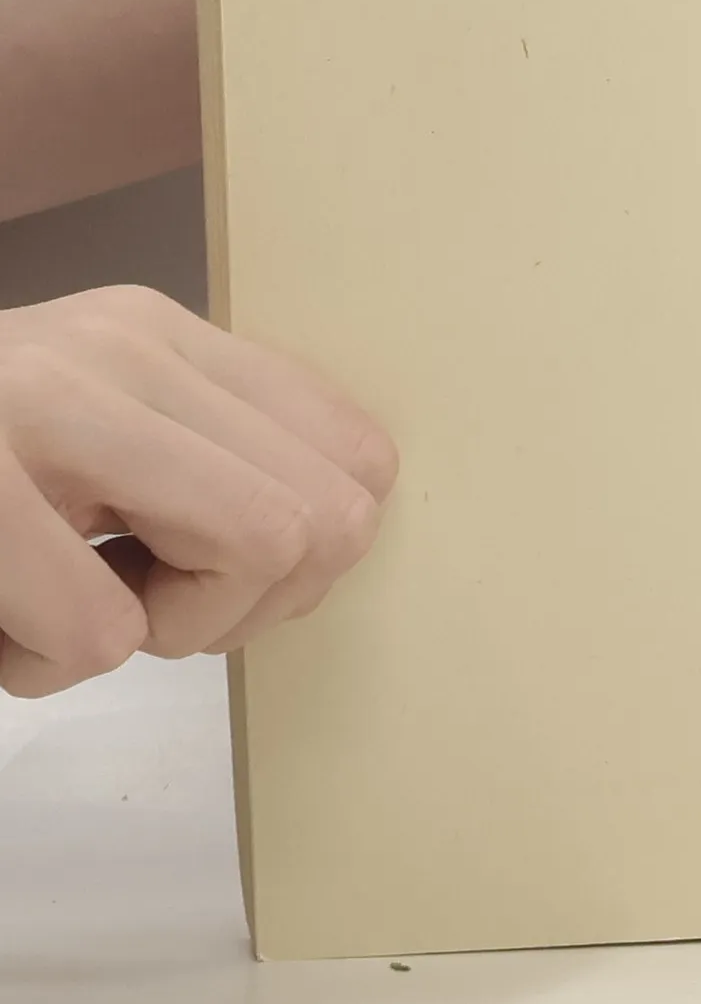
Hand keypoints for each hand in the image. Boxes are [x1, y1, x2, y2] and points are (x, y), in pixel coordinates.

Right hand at [0, 287, 397, 697]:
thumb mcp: (86, 437)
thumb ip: (205, 461)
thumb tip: (344, 530)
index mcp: (158, 337)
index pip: (359, 455)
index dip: (317, 554)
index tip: (222, 580)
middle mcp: (119, 349)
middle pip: (331, 517)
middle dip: (251, 606)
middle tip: (144, 606)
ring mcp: (40, 406)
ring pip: (260, 553)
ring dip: (161, 631)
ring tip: (54, 604)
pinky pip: (100, 637)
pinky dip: (39, 666)